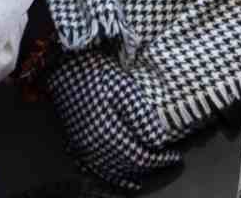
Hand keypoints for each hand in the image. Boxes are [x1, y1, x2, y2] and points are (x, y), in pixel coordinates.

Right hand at [46, 49, 182, 190]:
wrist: (64, 65)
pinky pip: (93, 167)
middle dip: (150, 167)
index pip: (141, 157)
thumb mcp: (125, 89)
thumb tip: (158, 142)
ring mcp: (82, 145)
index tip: (176, 155)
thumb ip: (141, 117)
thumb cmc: (97, 74)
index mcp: (108, 134)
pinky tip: (115, 176)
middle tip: (166, 162)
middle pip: (127, 167)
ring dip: (130, 174)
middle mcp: (94, 146)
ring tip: (145, 173)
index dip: (161, 159)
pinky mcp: (75, 141)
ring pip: (110, 171)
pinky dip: (107, 175)